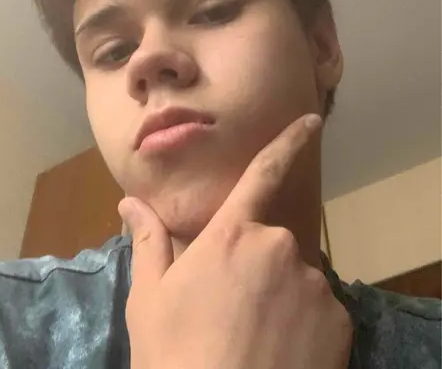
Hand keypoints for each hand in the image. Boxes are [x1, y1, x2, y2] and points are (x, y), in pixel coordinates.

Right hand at [118, 114, 352, 368]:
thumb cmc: (175, 352)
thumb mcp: (151, 297)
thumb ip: (149, 240)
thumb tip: (130, 201)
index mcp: (232, 233)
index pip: (264, 173)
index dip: (289, 142)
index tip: (312, 121)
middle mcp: (278, 246)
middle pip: (271, 243)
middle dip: (255, 266)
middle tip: (232, 309)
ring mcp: (312, 282)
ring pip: (296, 279)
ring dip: (280, 297)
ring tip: (254, 337)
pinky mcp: (338, 319)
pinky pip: (319, 310)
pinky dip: (304, 325)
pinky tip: (280, 353)